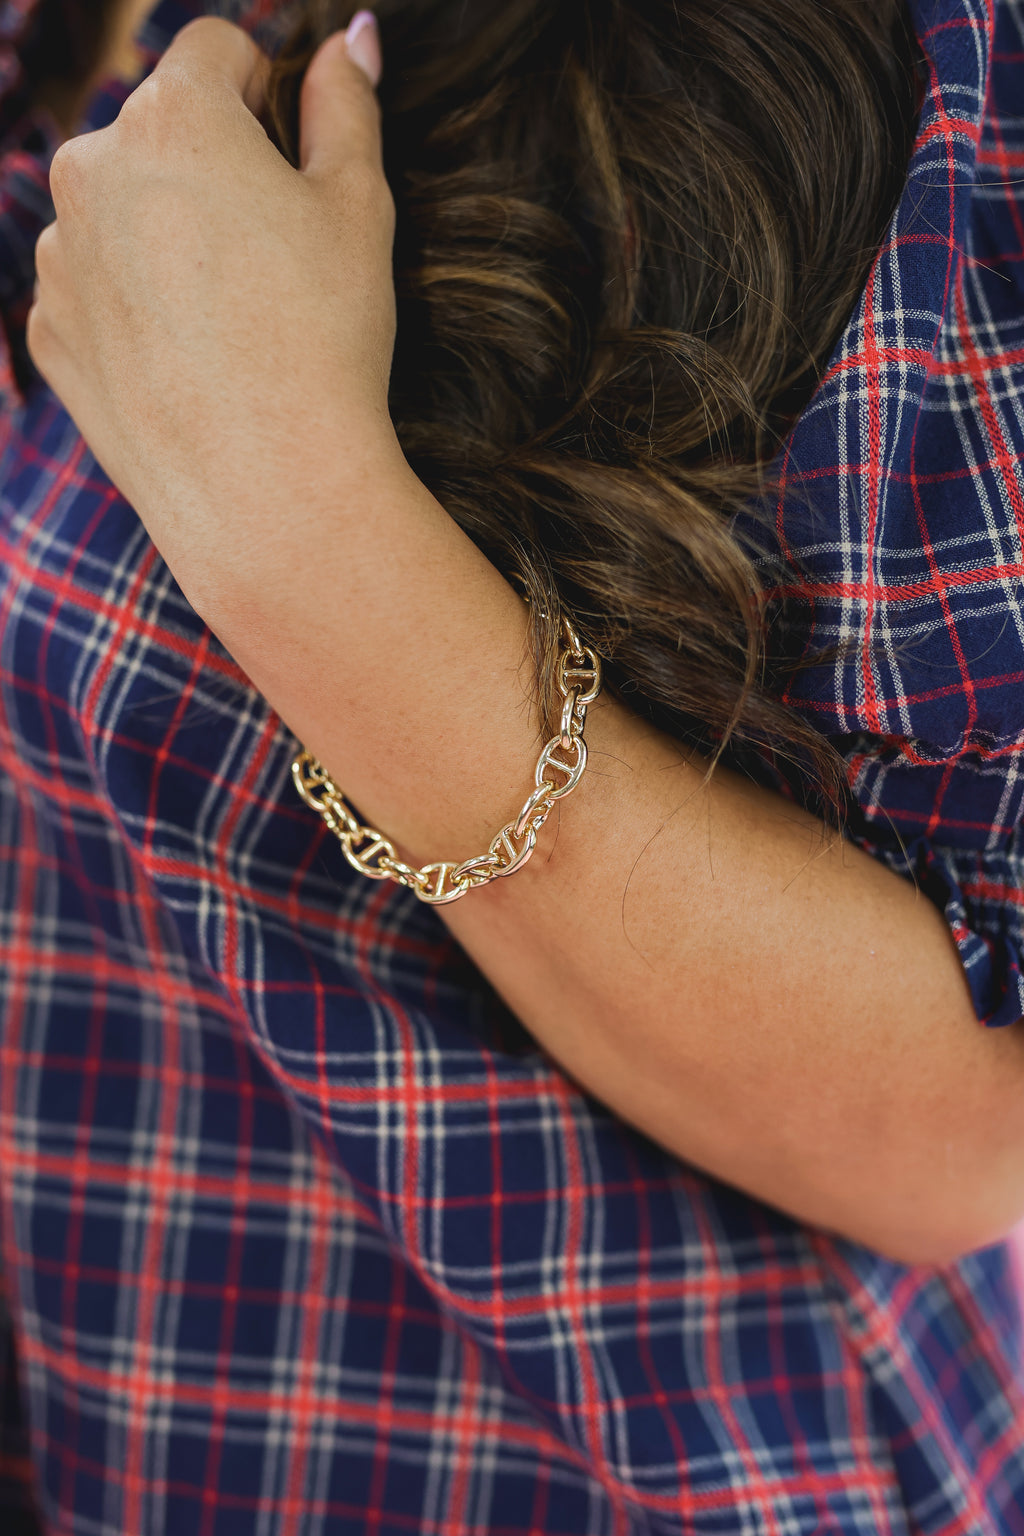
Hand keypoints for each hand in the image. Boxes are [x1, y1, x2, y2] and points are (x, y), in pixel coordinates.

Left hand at [27, 13, 401, 621]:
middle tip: (271, 255)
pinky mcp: (49, 330)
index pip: (215, 49)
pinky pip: (94, 291)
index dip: (264, 95)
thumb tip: (349, 42)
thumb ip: (346, 109)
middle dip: (209, 169)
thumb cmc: (325, 341)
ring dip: (164, 237)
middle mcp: (93, 167)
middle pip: (158, 132)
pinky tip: (190, 361)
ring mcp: (60, 254)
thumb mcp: (360, 210)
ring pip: (120, 213)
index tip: (290, 160)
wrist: (267, 488)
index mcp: (174, 115)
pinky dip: (134, 309)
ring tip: (231, 319)